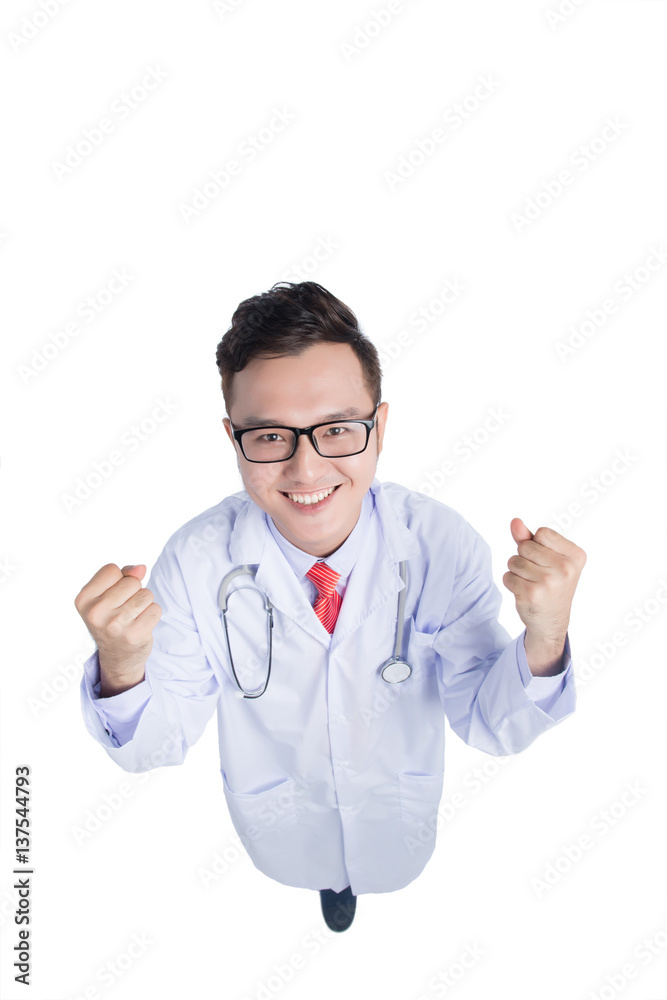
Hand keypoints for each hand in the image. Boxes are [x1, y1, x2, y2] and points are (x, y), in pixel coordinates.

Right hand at [74, 563, 160, 695]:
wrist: (118, 657)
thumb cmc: (113, 619)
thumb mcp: (108, 595)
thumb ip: (124, 575)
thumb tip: (141, 569)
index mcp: (83, 599)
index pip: (112, 569)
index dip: (119, 579)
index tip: (112, 597)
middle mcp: (95, 613)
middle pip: (132, 582)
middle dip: (134, 592)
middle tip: (124, 610)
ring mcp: (114, 626)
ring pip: (146, 594)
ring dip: (145, 603)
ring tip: (133, 617)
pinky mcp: (134, 635)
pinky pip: (155, 609)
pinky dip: (152, 615)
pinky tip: (140, 625)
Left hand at [502, 519, 586, 646]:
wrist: (551, 620)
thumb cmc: (551, 583)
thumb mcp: (548, 558)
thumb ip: (530, 538)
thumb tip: (514, 522)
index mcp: (576, 556)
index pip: (542, 532)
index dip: (537, 544)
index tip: (547, 560)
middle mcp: (565, 569)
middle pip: (525, 546)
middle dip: (524, 557)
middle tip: (538, 574)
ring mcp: (548, 582)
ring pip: (514, 561)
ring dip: (516, 570)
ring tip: (531, 582)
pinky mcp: (531, 594)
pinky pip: (507, 576)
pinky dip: (511, 582)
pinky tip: (525, 592)